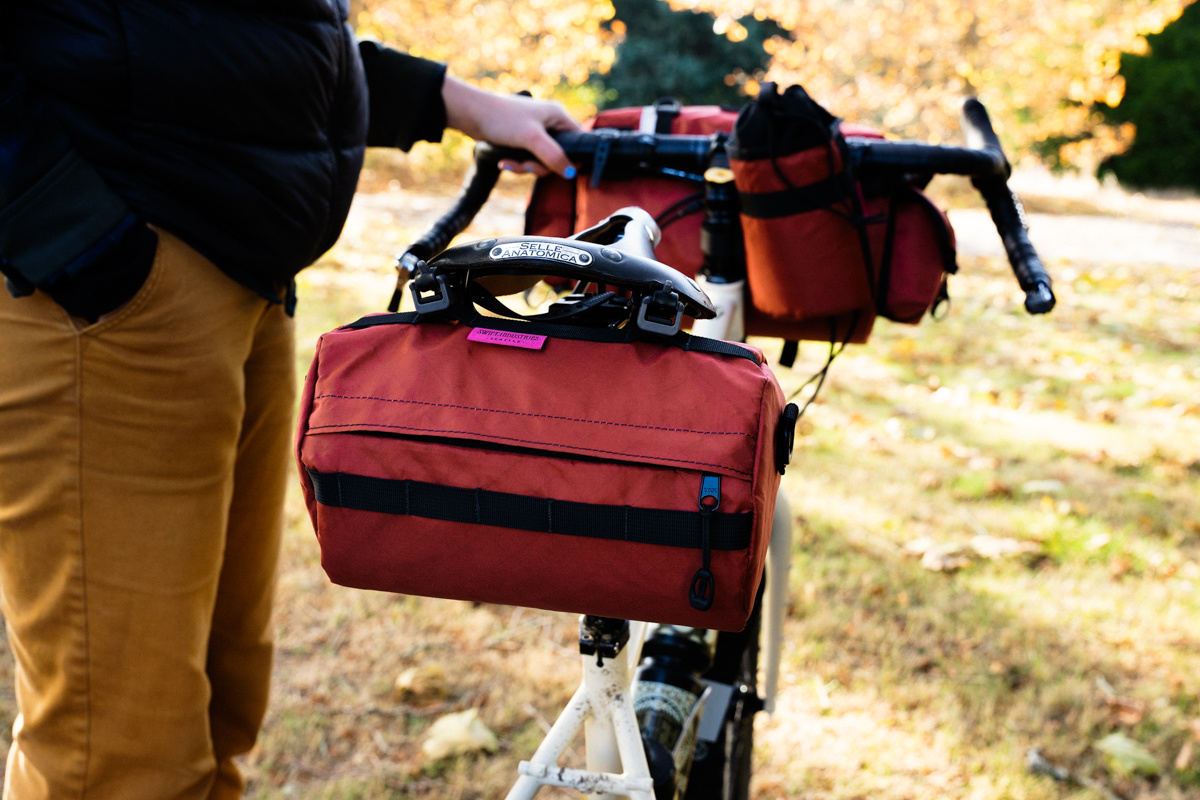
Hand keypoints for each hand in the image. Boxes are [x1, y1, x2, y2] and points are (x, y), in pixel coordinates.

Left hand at [441, 76, 580, 178]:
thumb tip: (572, 173)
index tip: (564, 171)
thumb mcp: (532, 139)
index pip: (579, 139)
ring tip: (510, 164)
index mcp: (557, 115)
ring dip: (526, 167)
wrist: (470, 113)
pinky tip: (504, 163)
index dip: (574, 157)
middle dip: (542, 166)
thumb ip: (554, 156)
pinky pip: (528, 158)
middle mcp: (549, 122)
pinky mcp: (521, 139)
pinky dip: (517, 163)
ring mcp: (535, 131)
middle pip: (559, 155)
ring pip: (542, 159)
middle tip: (528, 167)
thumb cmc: (502, 118)